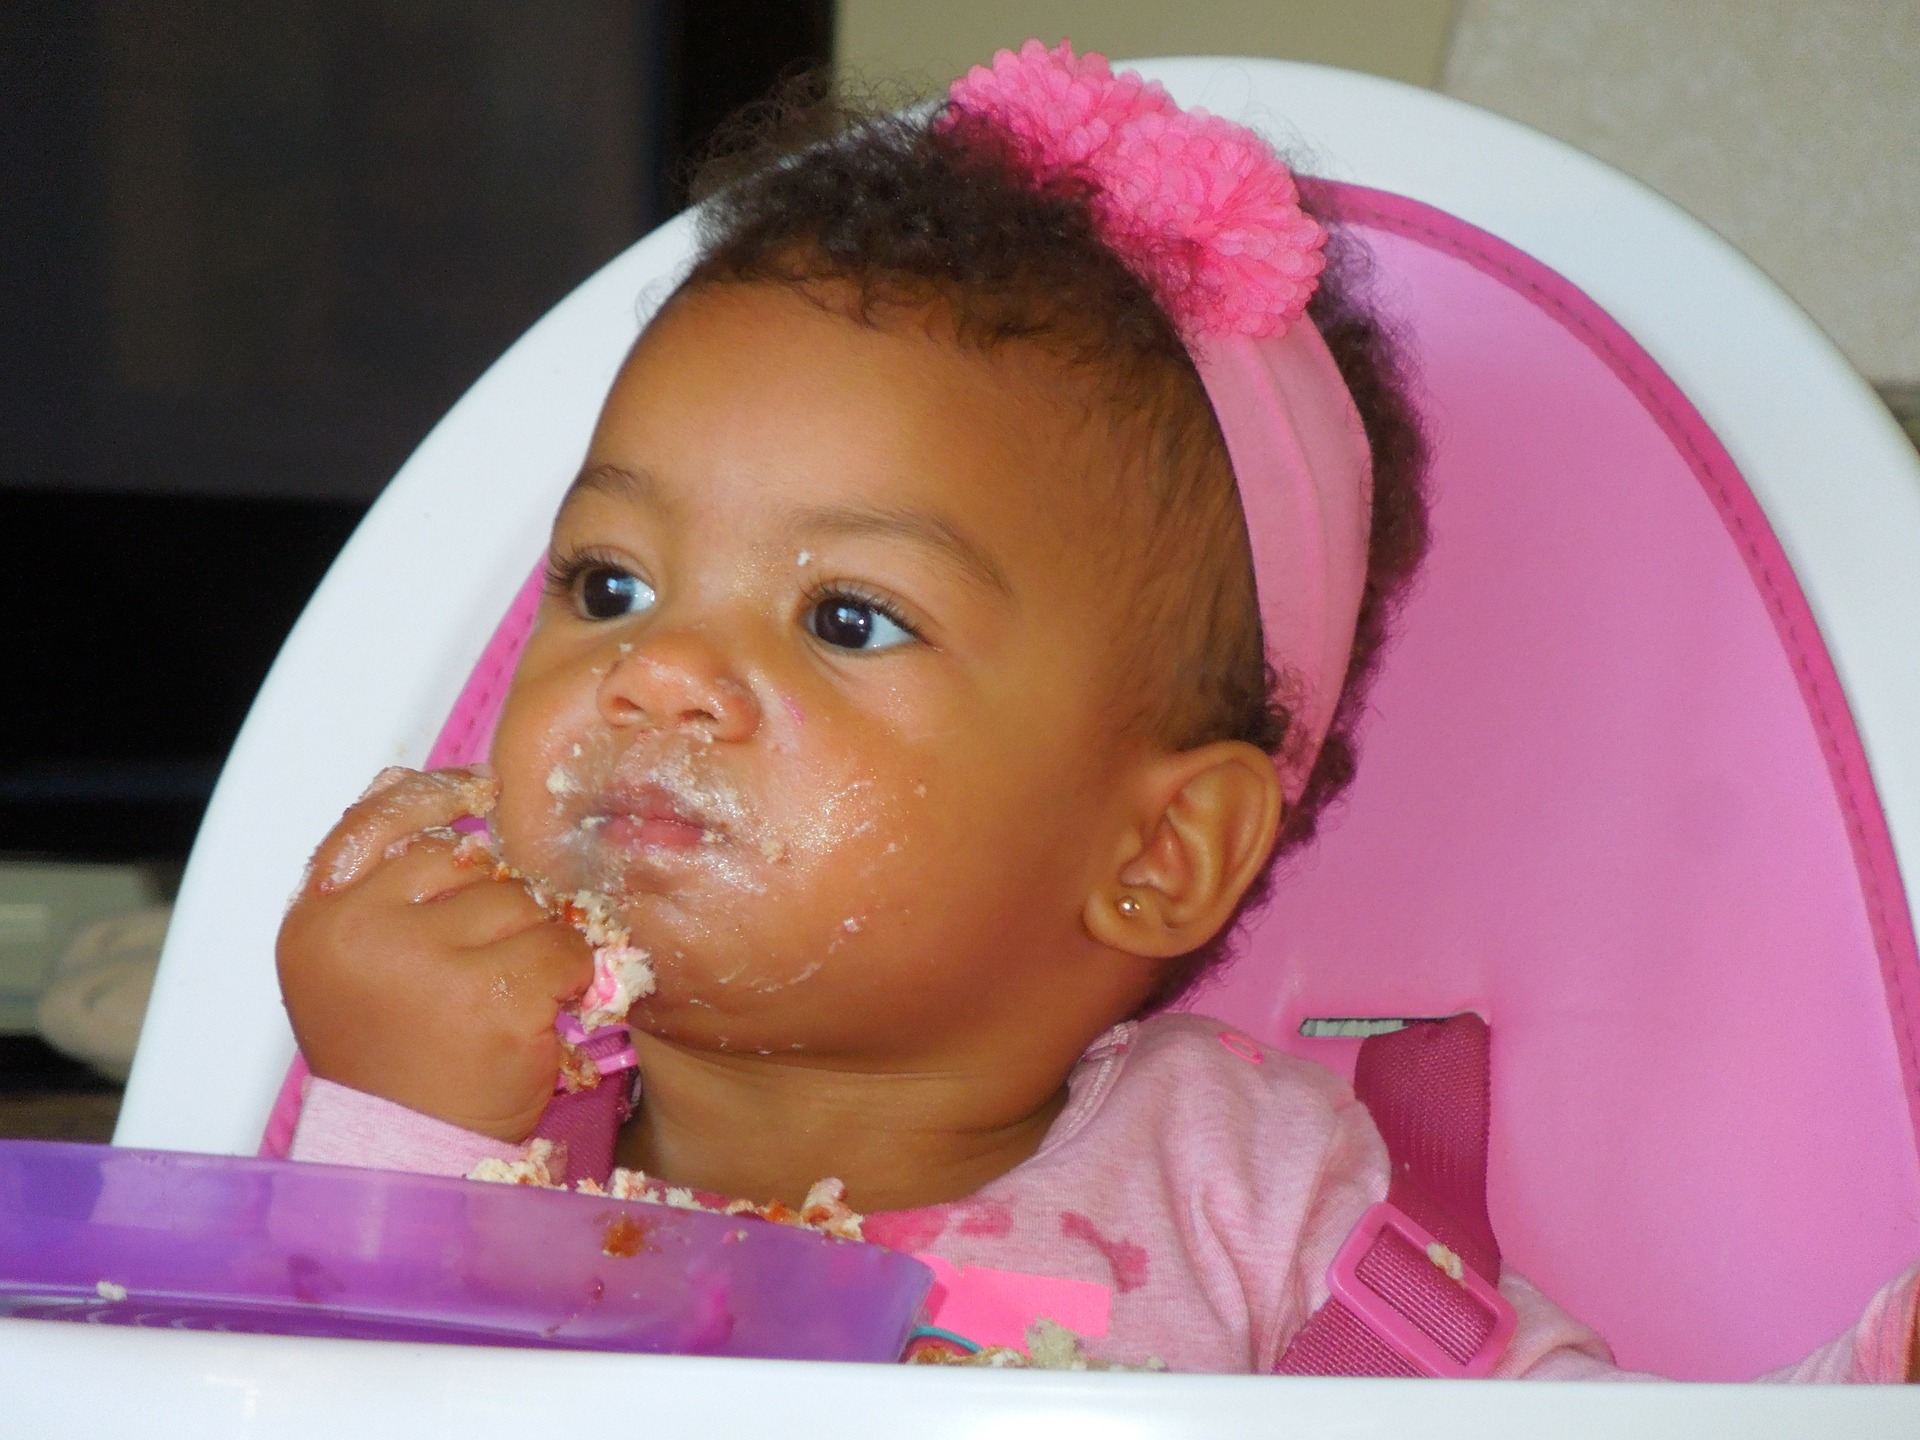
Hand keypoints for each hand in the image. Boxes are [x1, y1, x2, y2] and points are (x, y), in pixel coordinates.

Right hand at [277, 767, 593, 1142]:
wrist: (408, 1157)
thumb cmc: (388, 1059)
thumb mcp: (349, 964)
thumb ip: (373, 882)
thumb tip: (397, 779)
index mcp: (318, 922)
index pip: (372, 822)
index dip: (429, 796)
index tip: (479, 788)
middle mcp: (361, 933)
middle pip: (465, 863)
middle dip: (492, 904)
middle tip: (484, 966)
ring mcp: (427, 963)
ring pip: (520, 902)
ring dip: (535, 942)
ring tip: (509, 996)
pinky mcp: (494, 997)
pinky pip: (564, 946)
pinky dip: (572, 974)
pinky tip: (549, 1009)